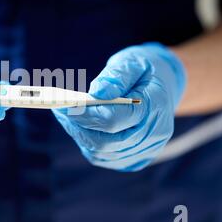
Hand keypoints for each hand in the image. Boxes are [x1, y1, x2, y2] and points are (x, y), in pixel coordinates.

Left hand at [53, 43, 185, 170]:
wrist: (162, 88)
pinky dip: (87, 142)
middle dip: (78, 126)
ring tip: (66, 115)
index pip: (114, 120)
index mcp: (155, 109)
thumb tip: (96, 93)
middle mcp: (153, 136)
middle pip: (106, 142)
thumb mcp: (133, 62)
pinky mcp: (134, 159)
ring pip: (101, 152)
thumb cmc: (144, 72)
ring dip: (80, 135)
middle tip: (60, 109)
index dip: (86, 114)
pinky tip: (79, 126)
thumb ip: (116, 76)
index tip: (66, 105)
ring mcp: (145, 151)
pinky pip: (103, 157)